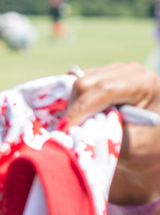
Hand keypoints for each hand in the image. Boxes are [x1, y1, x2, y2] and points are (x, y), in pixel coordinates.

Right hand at [67, 62, 159, 204]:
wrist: (149, 138)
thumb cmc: (143, 144)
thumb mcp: (129, 145)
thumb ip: (104, 136)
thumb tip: (73, 133)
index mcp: (143, 84)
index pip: (104, 89)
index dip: (80, 109)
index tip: (65, 129)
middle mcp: (129, 71)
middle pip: (86, 83)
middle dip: (74, 108)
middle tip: (73, 131)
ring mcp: (114, 69)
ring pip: (77, 81)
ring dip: (73, 105)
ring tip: (82, 123)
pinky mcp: (101, 72)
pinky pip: (75, 81)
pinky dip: (73, 100)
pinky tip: (83, 114)